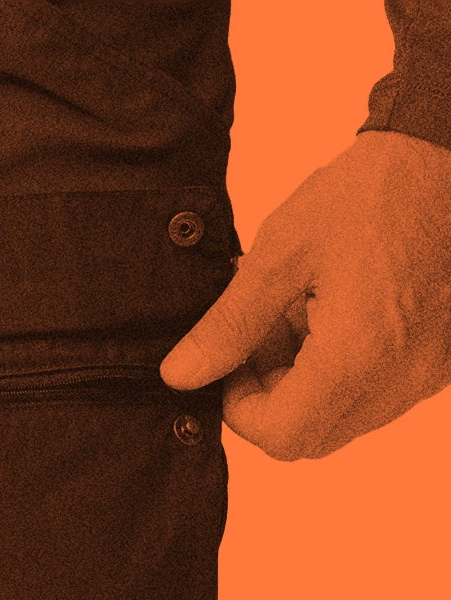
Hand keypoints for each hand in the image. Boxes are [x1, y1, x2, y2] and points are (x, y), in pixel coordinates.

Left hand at [160, 131, 450, 459]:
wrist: (447, 157)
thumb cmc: (371, 194)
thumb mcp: (279, 255)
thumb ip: (228, 326)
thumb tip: (181, 375)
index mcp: (358, 357)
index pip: (282, 436)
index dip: (240, 410)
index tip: (229, 364)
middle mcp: (399, 380)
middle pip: (309, 436)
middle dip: (268, 396)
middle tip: (258, 336)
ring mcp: (425, 375)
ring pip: (338, 418)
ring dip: (301, 382)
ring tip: (295, 313)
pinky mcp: (436, 363)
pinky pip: (372, 394)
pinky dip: (337, 370)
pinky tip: (329, 313)